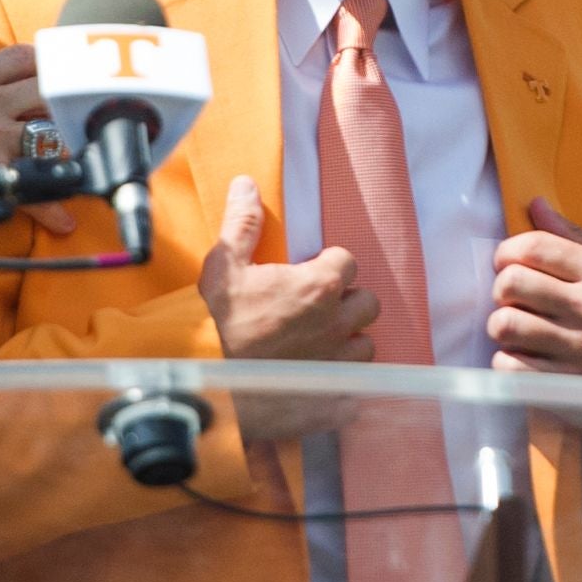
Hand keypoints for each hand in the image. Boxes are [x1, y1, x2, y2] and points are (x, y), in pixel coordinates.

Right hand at [0, 44, 73, 245]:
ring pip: (51, 132)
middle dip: (66, 104)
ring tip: (82, 167)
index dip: (46, 64)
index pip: (18, 56)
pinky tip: (64, 221)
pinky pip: (37, 184)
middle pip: (46, 87)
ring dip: (69, 152)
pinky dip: (54, 207)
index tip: (58, 77)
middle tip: (79, 122)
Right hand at [198, 176, 375, 440]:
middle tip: (317, 307)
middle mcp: (339, 323)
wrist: (214, 389)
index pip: (347, 261)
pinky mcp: (339, 396)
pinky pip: (356, 384)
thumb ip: (242, 225)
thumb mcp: (223, 269)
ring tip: (319, 343)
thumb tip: (246, 185)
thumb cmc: (218, 326)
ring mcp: (341, 363)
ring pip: (365, 345)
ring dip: (347, 341)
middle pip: (367, 303)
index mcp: (319, 287)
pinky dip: (343, 380)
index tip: (307, 273)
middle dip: (347, 302)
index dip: (329, 265)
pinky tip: (320, 377)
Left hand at [488, 197, 581, 468]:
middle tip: (514, 298)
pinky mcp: (570, 386)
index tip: (508, 262)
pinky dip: (508, 361)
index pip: (533, 247)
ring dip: (503, 325)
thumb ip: (575, 238)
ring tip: (518, 327)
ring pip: (504, 325)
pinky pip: (509, 366)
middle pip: (510, 284)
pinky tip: (524, 356)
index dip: (507, 252)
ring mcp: (580, 348)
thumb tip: (535, 204)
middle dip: (503, 289)